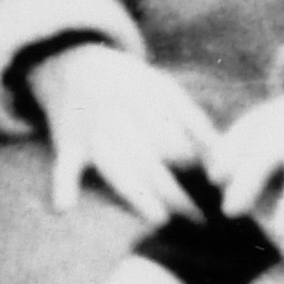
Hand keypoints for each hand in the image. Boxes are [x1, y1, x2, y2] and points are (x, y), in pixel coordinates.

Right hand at [27, 42, 215, 226]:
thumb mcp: (163, 88)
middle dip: (178, 193)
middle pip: (152, 160)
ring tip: (161, 219)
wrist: (72, 63)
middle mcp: (119, 113)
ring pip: (116, 167)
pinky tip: (63, 207)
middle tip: (200, 219)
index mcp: (146, 100)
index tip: (210, 189)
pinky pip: (64, 166)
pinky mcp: (68, 144)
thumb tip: (221, 156)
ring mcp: (91, 130)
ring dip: (137, 194)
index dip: (195, 166)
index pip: (175, 141)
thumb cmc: (129, 84)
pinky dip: (62, 184)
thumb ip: (192, 118)